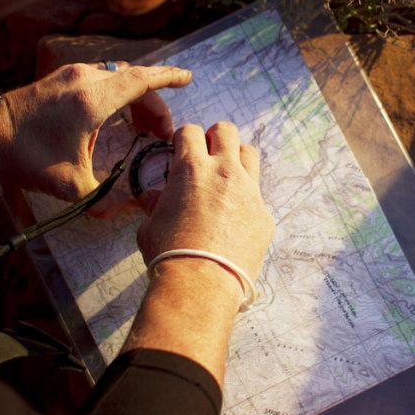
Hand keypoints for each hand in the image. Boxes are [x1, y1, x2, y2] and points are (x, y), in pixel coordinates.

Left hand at [0, 62, 190, 216]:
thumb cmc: (25, 155)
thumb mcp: (68, 184)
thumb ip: (103, 196)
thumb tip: (127, 207)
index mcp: (92, 100)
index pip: (142, 80)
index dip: (169, 79)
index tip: (188, 79)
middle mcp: (85, 79)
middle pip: (134, 81)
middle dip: (154, 104)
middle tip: (161, 133)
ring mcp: (71, 74)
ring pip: (117, 77)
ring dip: (135, 98)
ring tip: (142, 126)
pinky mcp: (60, 77)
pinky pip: (100, 78)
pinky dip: (117, 92)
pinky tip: (117, 114)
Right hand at [136, 122, 274, 283]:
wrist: (201, 282)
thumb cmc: (169, 253)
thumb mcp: (151, 225)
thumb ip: (155, 205)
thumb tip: (151, 197)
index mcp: (191, 169)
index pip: (190, 131)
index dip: (184, 139)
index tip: (181, 151)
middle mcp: (224, 172)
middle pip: (226, 132)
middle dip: (215, 139)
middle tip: (207, 157)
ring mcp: (249, 192)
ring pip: (249, 155)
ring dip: (237, 159)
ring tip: (225, 179)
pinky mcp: (264, 215)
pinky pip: (257, 197)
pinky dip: (246, 201)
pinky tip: (235, 221)